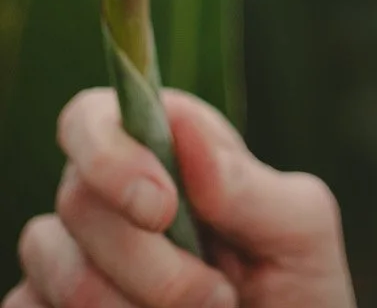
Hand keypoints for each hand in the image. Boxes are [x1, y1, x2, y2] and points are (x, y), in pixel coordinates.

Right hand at [9, 88, 355, 307]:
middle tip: (216, 298)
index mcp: (166, 154)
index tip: (161, 207)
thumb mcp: (299, 234)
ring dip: (123, 303)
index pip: (92, 116)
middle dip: (148, 260)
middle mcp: (107, 201)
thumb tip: (184, 128)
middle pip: (75, 197)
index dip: (112, 153)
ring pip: (48, 260)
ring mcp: (73, 262)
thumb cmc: (297, 290)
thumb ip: (251, 186)